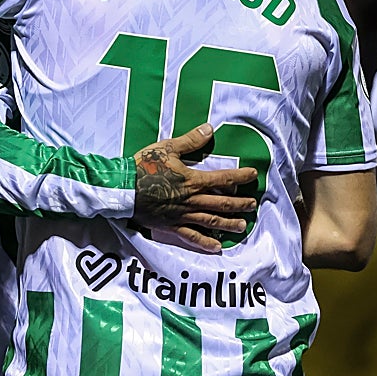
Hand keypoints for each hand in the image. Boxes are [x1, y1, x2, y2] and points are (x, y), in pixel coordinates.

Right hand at [131, 123, 258, 253]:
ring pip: (211, 221)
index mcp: (193, 180)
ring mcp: (183, 215)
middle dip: (240, 204)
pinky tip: (216, 247)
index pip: (223, 179)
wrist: (123, 188)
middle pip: (222, 203)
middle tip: (253, 205)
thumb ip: (190, 140)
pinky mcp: (171, 226)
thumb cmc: (144, 166)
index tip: (253, 175)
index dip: (240, 177)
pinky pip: (191, 236)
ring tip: (243, 226)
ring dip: (229, 223)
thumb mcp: (167, 148)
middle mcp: (192, 200)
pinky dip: (205, 242)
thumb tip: (209, 129)